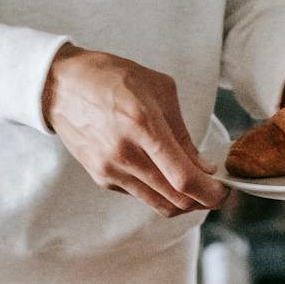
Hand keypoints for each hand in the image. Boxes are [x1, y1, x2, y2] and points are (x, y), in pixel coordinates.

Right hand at [43, 45, 228, 217]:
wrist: (61, 85)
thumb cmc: (111, 78)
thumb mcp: (159, 90)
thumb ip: (182, 132)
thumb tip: (202, 166)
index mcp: (144, 126)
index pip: (184, 178)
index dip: (211, 193)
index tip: (224, 191)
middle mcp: (126, 154)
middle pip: (175, 200)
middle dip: (203, 202)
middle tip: (215, 192)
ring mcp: (111, 169)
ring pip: (159, 204)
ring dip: (183, 203)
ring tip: (194, 188)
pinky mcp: (102, 177)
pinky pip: (139, 195)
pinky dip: (158, 192)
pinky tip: (162, 175)